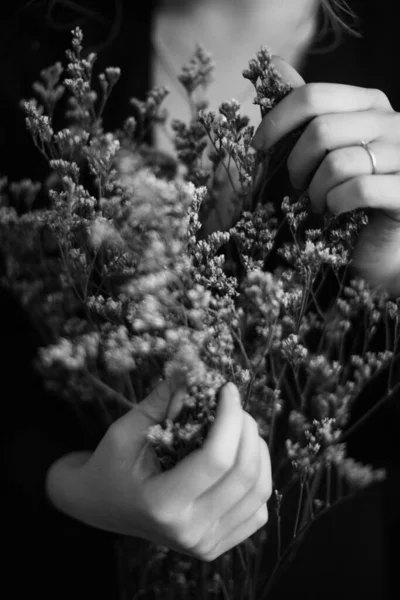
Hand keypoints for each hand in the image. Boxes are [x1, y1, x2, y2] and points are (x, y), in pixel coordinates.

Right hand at [46, 381, 270, 561]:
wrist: (99, 505)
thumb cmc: (110, 463)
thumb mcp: (127, 428)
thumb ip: (164, 400)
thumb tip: (197, 371)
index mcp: (162, 505)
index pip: (216, 460)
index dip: (229, 417)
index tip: (227, 389)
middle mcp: (188, 532)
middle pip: (244, 474)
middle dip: (246, 428)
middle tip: (233, 403)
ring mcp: (206, 544)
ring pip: (259, 490)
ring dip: (257, 449)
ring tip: (240, 426)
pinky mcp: (218, 546)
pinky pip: (259, 509)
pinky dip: (257, 475)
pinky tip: (239, 456)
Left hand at [251, 56, 399, 295]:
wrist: (377, 240)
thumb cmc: (344, 191)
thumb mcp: (321, 147)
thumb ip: (304, 109)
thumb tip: (274, 64)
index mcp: (370, 104)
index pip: (314, 96)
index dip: (277, 121)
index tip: (257, 147)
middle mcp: (392, 122)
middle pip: (321, 130)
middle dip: (296, 165)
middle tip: (299, 185)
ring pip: (338, 163)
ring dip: (316, 191)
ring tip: (319, 202)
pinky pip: (358, 190)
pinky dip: (336, 205)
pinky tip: (337, 212)